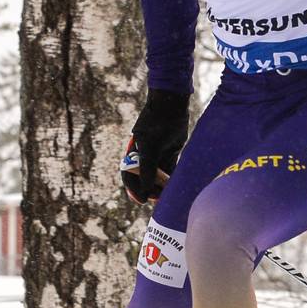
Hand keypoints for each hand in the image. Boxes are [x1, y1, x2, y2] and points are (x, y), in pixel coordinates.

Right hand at [120, 89, 189, 203]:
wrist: (170, 107)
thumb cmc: (155, 125)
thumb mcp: (150, 147)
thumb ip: (148, 168)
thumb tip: (146, 189)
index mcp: (133, 155)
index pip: (130, 176)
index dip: (134, 189)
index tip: (142, 200)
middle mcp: (143, 156)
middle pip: (145, 178)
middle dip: (150, 190)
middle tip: (158, 199)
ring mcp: (156, 154)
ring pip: (158, 175)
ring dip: (162, 185)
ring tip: (168, 196)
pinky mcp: (169, 152)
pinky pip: (169, 169)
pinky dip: (171, 177)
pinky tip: (176, 186)